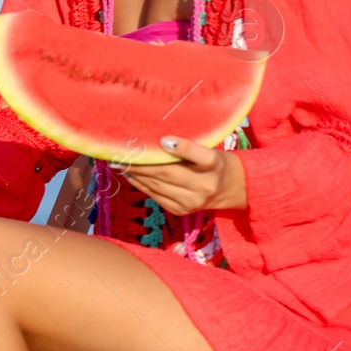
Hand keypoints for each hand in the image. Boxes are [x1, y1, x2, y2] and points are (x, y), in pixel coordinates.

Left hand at [121, 136, 246, 215]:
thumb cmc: (215, 162)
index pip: (200, 156)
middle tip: (121, 151)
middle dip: (141, 162)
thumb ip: (189, 145)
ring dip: (135, 173)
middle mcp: (204, 186)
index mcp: (214, 165)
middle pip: (167, 172)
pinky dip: (140, 184)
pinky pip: (155, 195)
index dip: (182, 148)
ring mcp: (191, 202)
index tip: (163, 139)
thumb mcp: (209, 148)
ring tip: (118, 161)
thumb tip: (160, 139)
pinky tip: (129, 174)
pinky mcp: (181, 211)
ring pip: (157, 185)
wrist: (231, 190)